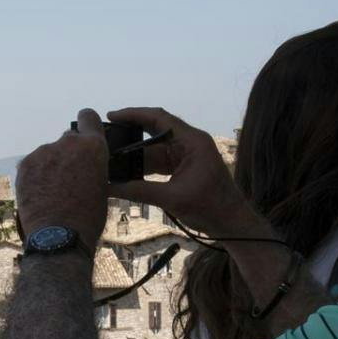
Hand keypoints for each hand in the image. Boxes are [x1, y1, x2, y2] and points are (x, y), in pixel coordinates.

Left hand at [15, 109, 108, 253]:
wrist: (58, 236)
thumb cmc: (88, 217)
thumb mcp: (102, 187)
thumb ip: (92, 165)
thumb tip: (85, 163)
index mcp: (92, 147)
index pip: (88, 117)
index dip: (87, 125)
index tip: (84, 135)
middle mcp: (67, 143)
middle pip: (68, 139)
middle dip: (69, 153)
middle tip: (69, 177)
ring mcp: (43, 152)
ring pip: (49, 154)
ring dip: (51, 166)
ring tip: (52, 192)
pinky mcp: (24, 164)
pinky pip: (33, 164)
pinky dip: (36, 175)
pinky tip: (39, 194)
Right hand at [106, 107, 258, 237]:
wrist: (232, 224)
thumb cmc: (210, 208)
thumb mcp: (172, 198)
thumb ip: (139, 190)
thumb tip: (107, 187)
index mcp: (192, 141)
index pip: (159, 118)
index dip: (133, 114)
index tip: (111, 116)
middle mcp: (189, 143)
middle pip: (154, 131)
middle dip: (130, 134)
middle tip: (105, 138)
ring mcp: (186, 155)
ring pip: (154, 148)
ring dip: (135, 154)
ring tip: (111, 157)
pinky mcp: (183, 168)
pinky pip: (159, 161)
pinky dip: (143, 166)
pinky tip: (126, 172)